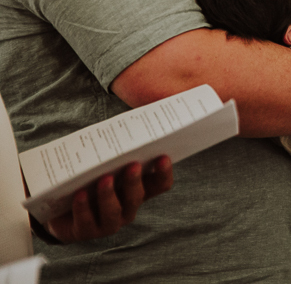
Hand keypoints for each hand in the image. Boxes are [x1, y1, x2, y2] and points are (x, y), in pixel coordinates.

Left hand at [43, 156, 172, 242]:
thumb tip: (122, 126)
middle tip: (132, 165)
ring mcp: (109, 222)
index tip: (162, 157)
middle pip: (137, 197)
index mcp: (137, 189)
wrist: (59, 210)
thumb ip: (113, 153)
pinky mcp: (87, 231)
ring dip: (109, 195)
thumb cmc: (87, 180)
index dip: (164, 173)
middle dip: (134, 181)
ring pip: (114, 211)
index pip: (160, 184)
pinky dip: (84, 207)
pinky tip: (80, 195)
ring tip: (104, 179)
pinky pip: (87, 221)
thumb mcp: (103, 165)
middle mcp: (127, 207)